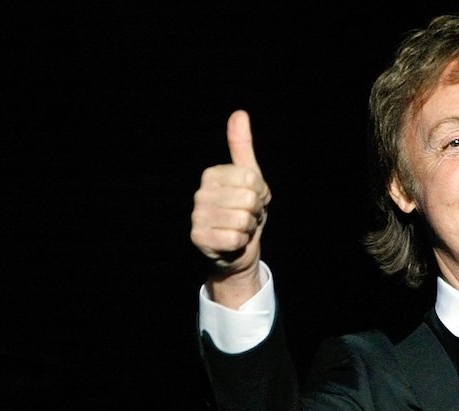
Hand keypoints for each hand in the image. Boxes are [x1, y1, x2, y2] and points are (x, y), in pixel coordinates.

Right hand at [190, 110, 270, 302]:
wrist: (237, 247)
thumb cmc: (244, 209)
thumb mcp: (249, 177)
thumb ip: (242, 146)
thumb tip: (239, 113)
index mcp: (212, 174)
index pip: (252, 179)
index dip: (261, 192)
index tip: (255, 198)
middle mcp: (200, 193)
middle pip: (249, 199)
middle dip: (256, 211)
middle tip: (248, 215)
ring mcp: (197, 216)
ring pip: (243, 219)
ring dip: (249, 227)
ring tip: (241, 227)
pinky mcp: (198, 238)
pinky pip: (235, 238)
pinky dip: (241, 242)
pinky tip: (233, 241)